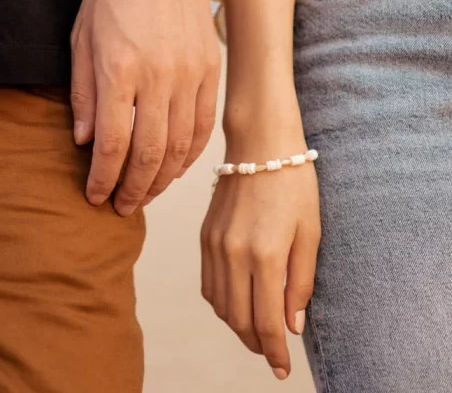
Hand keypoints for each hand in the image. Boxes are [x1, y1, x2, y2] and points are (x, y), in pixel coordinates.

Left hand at [70, 0, 220, 215]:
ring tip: (146, 194)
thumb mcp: (82, 39)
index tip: (95, 197)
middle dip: (133, 189)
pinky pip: (203, 126)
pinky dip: (189, 155)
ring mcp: (189, 75)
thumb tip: (85, 142)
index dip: (103, 179)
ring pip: (180, 146)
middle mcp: (158, 78)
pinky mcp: (211, 72)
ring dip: (162, 179)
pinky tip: (175, 169)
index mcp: (119, 70)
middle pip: (149, 153)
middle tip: (122, 207)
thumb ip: (84, 94)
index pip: (112, 143)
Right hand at [200, 145, 320, 379]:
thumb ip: (300, 282)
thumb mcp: (310, 232)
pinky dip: (220, 302)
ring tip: (256, 333)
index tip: (283, 369)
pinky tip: (235, 303)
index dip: (275, 352)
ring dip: (236, 326)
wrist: (259, 144)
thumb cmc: (293, 184)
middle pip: (238, 319)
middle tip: (272, 354)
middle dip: (256, 344)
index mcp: (263, 254)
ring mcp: (213, 244)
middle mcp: (232, 253)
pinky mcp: (204, 235)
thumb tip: (291, 325)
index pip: (266, 321)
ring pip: (218, 304)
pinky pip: (207, 282)